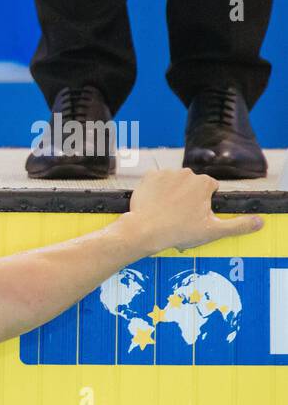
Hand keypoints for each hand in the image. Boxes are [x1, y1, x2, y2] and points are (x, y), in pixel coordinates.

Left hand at [126, 168, 262, 252]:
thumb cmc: (179, 231)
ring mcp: (166, 173)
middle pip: (191, 186)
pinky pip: (155, 182)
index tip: (195, 216)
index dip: (204, 204)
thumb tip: (260, 222)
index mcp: (205, 183)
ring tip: (166, 212)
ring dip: (172, 194)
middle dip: (188, 198)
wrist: (145, 231)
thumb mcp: (214, 230)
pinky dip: (155, 192)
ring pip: (173, 184)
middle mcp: (187, 173)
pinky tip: (154, 205)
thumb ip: (239, 225)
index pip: (210, 190)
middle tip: (179, 217)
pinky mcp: (148, 177)